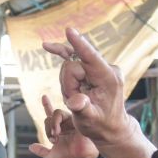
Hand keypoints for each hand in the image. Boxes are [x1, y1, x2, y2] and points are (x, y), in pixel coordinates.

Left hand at [28, 95, 98, 157]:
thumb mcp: (51, 155)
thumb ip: (41, 150)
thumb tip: (31, 146)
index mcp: (58, 129)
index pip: (50, 115)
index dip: (47, 105)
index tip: (44, 96)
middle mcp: (64, 124)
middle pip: (50, 116)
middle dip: (47, 128)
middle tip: (52, 140)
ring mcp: (71, 121)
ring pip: (57, 113)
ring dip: (53, 125)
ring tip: (55, 136)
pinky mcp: (78, 121)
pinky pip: (67, 114)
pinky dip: (59, 122)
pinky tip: (61, 131)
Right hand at [41, 27, 134, 148]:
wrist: (109, 127)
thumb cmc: (100, 124)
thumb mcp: (89, 119)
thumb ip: (82, 108)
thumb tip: (76, 101)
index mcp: (108, 78)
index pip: (90, 57)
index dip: (79, 44)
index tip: (69, 30)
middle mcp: (105, 69)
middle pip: (73, 66)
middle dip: (67, 84)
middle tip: (73, 100)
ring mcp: (98, 68)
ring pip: (69, 67)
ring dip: (67, 84)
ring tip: (77, 98)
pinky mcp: (92, 69)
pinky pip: (73, 58)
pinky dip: (62, 54)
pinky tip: (48, 47)